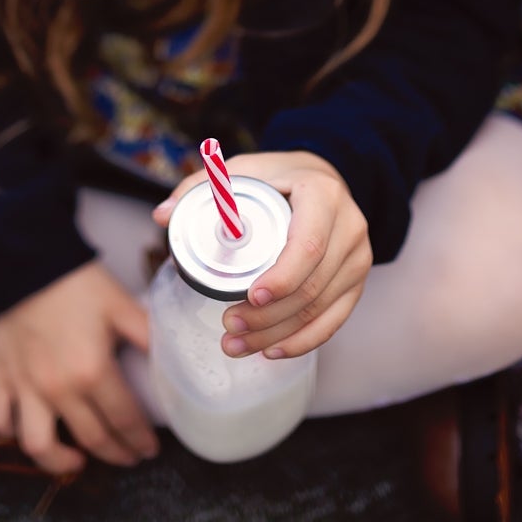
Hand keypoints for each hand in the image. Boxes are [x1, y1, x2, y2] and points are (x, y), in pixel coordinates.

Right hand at [0, 260, 158, 475]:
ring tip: (78, 461)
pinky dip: (10, 432)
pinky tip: (30, 429)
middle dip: (116, 453)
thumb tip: (173, 359)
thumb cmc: (77, 282)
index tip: (151, 449)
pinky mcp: (0, 376)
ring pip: (38, 445)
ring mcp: (25, 387)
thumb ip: (147, 336)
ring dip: (59, 462)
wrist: (26, 258)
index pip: (124, 419)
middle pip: (91, 438)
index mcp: (93, 371)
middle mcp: (58, 389)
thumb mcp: (121, 305)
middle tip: (130, 456)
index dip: (141, 439)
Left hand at [152, 150, 371, 359]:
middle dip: (269, 315)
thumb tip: (163, 214)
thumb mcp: (244, 170)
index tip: (250, 296)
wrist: (324, 181)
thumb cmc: (279, 176)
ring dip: (278, 334)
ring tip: (236, 344)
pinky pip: (334, 320)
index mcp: (323, 194)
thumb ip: (201, 186)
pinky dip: (303, 341)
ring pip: (320, 308)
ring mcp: (357, 257)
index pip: (309, 243)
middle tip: (228, 325)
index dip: (282, 276)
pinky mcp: (356, 281)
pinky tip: (273, 351)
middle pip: (312, 285)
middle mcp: (349, 227)